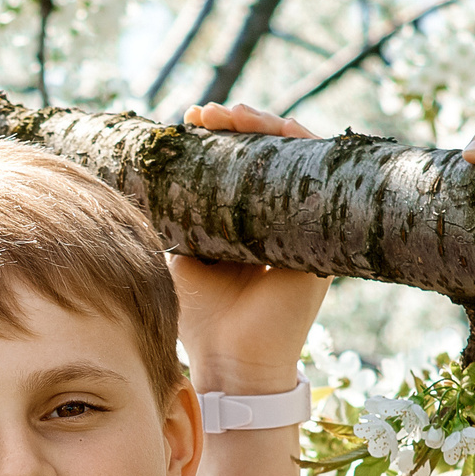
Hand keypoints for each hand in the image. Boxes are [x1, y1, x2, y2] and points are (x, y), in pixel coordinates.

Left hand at [171, 102, 329, 391]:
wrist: (231, 361)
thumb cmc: (204, 317)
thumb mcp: (184, 254)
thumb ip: (179, 218)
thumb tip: (149, 176)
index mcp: (254, 221)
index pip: (247, 163)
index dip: (223, 138)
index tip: (190, 123)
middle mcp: (285, 218)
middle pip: (273, 152)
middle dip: (241, 124)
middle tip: (207, 115)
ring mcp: (308, 223)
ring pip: (298, 154)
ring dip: (265, 125)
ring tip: (229, 116)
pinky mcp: (325, 236)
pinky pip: (322, 175)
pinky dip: (298, 145)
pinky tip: (270, 129)